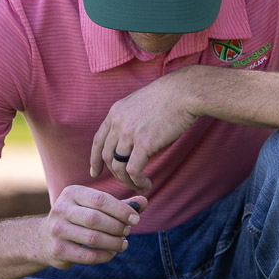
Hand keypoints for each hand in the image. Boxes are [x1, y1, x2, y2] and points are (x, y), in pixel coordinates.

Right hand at [37, 186, 146, 268]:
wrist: (45, 238)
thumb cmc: (78, 219)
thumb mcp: (94, 206)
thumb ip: (119, 205)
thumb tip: (144, 202)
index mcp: (71, 193)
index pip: (100, 199)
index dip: (121, 210)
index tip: (136, 219)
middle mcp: (61, 209)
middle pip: (96, 219)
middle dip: (117, 227)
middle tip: (128, 232)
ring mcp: (57, 230)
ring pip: (93, 238)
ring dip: (114, 243)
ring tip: (123, 243)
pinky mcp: (58, 250)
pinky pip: (88, 255)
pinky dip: (105, 256)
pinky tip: (111, 253)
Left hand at [91, 69, 199, 192]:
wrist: (183, 93)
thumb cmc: (169, 97)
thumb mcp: (140, 104)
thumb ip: (131, 119)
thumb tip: (132, 138)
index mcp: (115, 112)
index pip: (98, 141)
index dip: (94, 159)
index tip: (95, 172)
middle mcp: (118, 123)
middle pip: (107, 156)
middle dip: (115, 174)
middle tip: (126, 181)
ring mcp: (129, 133)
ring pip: (118, 166)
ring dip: (127, 181)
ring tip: (139, 186)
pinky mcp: (144, 143)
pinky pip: (133, 170)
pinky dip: (138, 181)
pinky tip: (146, 183)